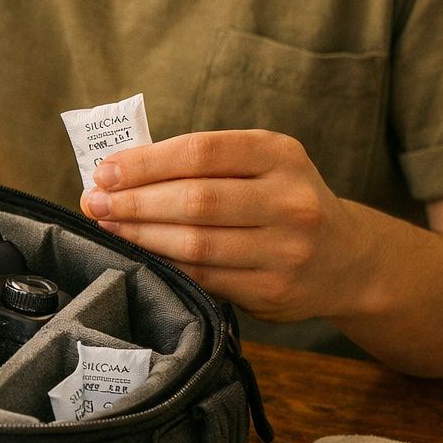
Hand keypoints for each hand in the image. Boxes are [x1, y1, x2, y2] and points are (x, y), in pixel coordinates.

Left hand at [78, 130, 375, 322]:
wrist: (347, 261)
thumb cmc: (280, 203)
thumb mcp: (259, 167)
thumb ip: (201, 165)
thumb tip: (117, 171)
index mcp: (280, 155)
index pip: (202, 151)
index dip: (147, 162)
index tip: (105, 171)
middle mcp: (291, 200)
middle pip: (195, 199)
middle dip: (135, 202)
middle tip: (95, 202)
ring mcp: (286, 249)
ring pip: (195, 243)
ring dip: (141, 235)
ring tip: (107, 226)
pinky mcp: (273, 290)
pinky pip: (203, 277)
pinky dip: (164, 265)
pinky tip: (139, 254)